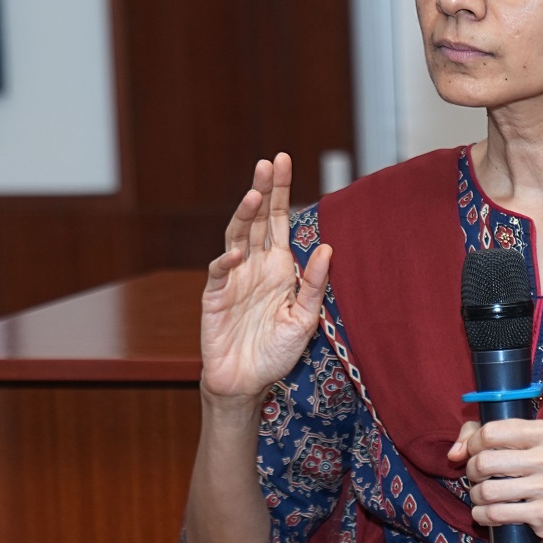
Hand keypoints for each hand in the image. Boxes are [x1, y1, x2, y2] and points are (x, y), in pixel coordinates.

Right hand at [201, 153, 331, 404]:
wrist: (246, 382)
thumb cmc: (276, 350)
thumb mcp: (304, 319)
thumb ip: (314, 286)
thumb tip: (327, 249)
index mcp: (279, 266)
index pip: (280, 220)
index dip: (282, 191)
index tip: (285, 160)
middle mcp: (255, 265)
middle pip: (258, 220)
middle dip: (264, 190)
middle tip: (269, 162)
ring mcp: (233, 278)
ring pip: (237, 237)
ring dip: (244, 215)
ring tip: (254, 194)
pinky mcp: (214, 297)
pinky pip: (220, 273)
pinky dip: (227, 262)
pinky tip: (238, 252)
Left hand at [447, 419, 542, 542]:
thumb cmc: (541, 473)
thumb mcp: (522, 444)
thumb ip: (483, 435)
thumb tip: (454, 453)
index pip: (491, 432)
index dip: (473, 444)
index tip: (474, 453)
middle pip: (484, 462)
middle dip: (473, 472)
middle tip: (480, 477)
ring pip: (486, 491)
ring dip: (476, 496)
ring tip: (484, 496)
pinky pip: (494, 514)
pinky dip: (482, 515)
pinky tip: (488, 513)